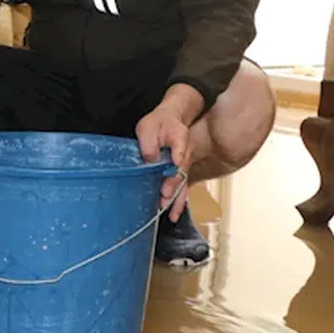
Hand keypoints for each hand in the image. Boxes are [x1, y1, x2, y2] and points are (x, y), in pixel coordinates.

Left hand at [135, 85, 202, 221]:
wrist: (172, 117)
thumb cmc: (159, 122)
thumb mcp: (148, 128)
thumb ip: (149, 144)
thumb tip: (150, 161)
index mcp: (180, 139)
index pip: (180, 153)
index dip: (176, 166)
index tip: (171, 174)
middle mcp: (186, 154)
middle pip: (182, 173)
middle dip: (174, 189)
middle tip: (164, 201)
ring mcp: (185, 163)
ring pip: (184, 183)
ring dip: (178, 200)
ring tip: (172, 215)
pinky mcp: (181, 170)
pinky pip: (182, 186)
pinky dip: (179, 200)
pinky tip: (174, 213)